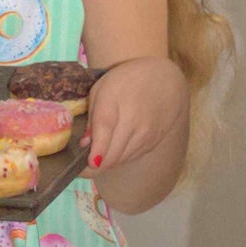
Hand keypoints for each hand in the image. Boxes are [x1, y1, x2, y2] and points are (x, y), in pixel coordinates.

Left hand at [84, 56, 186, 172]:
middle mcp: (132, 122)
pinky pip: (131, 158)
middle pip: (111, 157)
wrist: (163, 79)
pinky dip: (120, 157)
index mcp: (112, 103)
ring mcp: (145, 134)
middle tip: (83, 164)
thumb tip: (85, 145)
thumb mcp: (101, 90)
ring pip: (120, 161)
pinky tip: (116, 146)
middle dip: (93, 167)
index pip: (103, 136)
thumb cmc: (126, 80)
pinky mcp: (153, 142)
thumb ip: (91, 118)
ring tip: (100, 152)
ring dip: (107, 162)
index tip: (82, 167)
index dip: (93, 155)